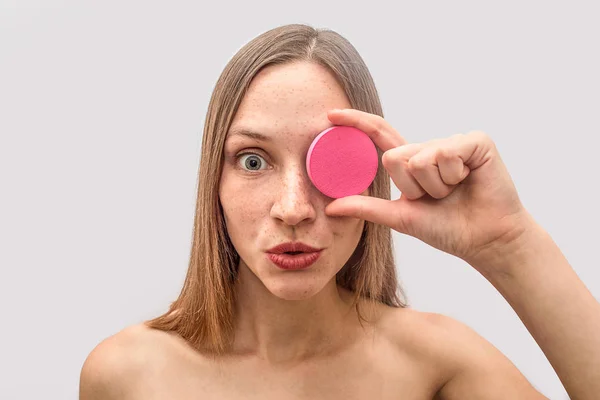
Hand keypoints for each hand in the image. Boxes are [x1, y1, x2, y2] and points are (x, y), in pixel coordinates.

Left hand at [324, 109, 535, 266]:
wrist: (484, 239)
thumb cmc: (447, 228)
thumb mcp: (401, 217)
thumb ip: (367, 208)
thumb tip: (331, 206)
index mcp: (411, 162)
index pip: (380, 136)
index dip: (357, 123)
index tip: (331, 115)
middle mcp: (429, 147)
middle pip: (396, 158)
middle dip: (413, 187)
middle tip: (436, 198)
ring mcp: (452, 142)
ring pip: (421, 158)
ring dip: (435, 186)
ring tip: (453, 192)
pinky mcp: (475, 141)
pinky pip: (446, 153)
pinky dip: (454, 175)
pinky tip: (469, 180)